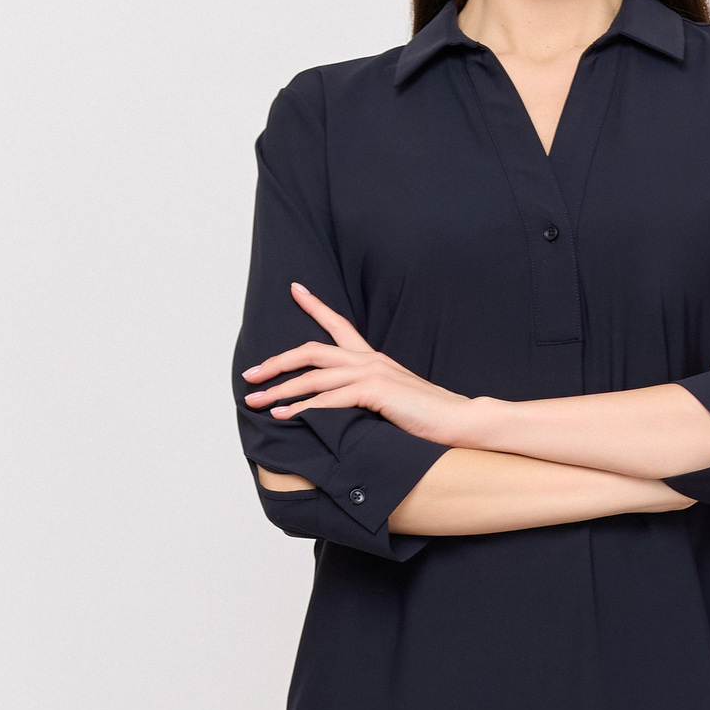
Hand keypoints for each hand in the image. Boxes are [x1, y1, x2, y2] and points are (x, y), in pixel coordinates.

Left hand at [243, 284, 479, 447]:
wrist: (459, 421)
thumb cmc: (428, 416)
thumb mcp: (393, 400)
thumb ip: (369, 395)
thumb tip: (344, 404)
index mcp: (373, 358)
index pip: (339, 324)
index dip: (315, 305)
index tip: (295, 289)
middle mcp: (369, 359)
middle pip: (311, 351)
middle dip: (276, 363)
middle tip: (250, 375)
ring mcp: (371, 373)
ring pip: (313, 376)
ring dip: (280, 389)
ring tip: (255, 401)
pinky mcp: (374, 392)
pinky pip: (329, 399)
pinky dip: (303, 408)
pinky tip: (284, 415)